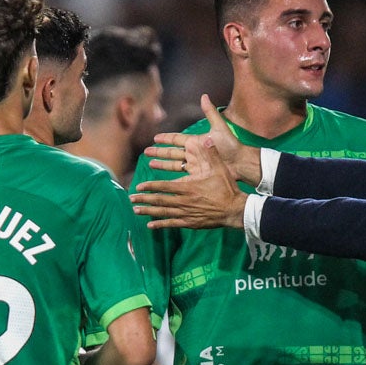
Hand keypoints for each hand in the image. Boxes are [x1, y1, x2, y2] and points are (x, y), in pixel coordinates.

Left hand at [132, 139, 247, 231]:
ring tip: (135, 210)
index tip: (139, 186)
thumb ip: (211, 154)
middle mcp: (184, 201)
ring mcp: (186, 213)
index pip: (164, 186)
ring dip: (148, 211)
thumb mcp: (219, 168)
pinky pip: (172, 223)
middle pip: (159, 200)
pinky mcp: (190, 223)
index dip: (150, 186)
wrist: (234, 210)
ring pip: (163, 212)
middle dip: (144, 199)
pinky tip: (150, 225)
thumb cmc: (226, 188)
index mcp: (188, 187)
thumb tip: (206, 138)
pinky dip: (160, 224)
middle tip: (131, 198)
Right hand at [143, 95, 260, 183]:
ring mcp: (196, 164)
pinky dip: (173, 177)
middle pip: (172, 152)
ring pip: (175, 164)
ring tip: (150, 164)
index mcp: (196, 141)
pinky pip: (183, 175)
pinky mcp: (198, 175)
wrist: (240, 163)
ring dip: (162, 164)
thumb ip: (210, 112)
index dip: (165, 139)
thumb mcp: (219, 127)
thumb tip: (204, 95)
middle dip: (159, 152)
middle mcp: (194, 153)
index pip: (176, 139)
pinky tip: (163, 178)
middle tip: (146, 152)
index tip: (155, 138)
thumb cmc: (231, 145)